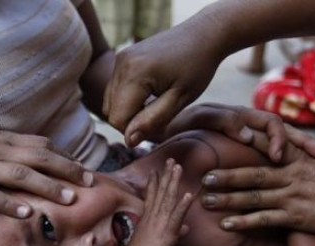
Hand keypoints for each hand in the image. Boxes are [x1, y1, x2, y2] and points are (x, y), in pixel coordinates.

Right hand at [0, 123, 92, 217]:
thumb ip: (5, 143)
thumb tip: (32, 149)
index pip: (41, 145)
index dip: (65, 157)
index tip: (85, 168)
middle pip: (38, 157)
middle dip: (67, 170)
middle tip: (90, 183)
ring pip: (19, 174)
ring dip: (46, 186)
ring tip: (69, 199)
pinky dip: (9, 202)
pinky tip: (26, 212)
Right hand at [103, 19, 221, 144]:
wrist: (202, 36)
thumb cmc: (197, 68)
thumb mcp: (179, 100)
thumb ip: (153, 121)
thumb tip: (128, 141)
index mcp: (135, 74)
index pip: (118, 119)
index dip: (136, 130)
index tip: (159, 125)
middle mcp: (121, 64)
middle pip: (112, 112)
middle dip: (132, 121)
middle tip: (160, 115)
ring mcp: (119, 59)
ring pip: (111, 102)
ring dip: (129, 111)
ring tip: (155, 105)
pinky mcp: (122, 58)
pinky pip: (115, 90)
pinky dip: (128, 99)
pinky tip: (149, 95)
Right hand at [120, 159, 193, 245]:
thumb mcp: (157, 241)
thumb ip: (172, 231)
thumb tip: (185, 228)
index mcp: (149, 217)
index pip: (152, 195)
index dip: (155, 182)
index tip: (156, 169)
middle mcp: (154, 216)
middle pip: (161, 191)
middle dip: (167, 174)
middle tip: (171, 159)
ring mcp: (160, 222)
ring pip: (168, 198)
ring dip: (173, 182)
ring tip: (178, 167)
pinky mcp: (168, 232)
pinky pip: (176, 216)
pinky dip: (182, 205)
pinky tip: (188, 194)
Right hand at [162, 103, 314, 160]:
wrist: (156, 141)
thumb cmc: (190, 158)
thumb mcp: (225, 166)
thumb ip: (247, 173)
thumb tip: (278, 186)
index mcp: (247, 131)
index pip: (282, 134)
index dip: (302, 144)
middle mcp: (239, 120)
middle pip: (277, 125)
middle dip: (299, 139)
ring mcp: (222, 116)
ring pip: (256, 119)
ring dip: (271, 134)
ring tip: (281, 155)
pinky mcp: (203, 116)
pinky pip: (221, 119)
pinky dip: (234, 126)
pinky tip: (246, 138)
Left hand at [201, 131, 314, 243]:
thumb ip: (298, 157)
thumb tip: (281, 151)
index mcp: (298, 159)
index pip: (267, 146)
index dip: (245, 142)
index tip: (223, 138)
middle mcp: (292, 175)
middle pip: (253, 174)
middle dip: (227, 175)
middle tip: (204, 176)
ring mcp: (293, 196)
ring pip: (254, 196)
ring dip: (228, 199)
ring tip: (206, 200)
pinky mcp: (296, 217)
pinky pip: (265, 219)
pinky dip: (245, 221)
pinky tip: (226, 224)